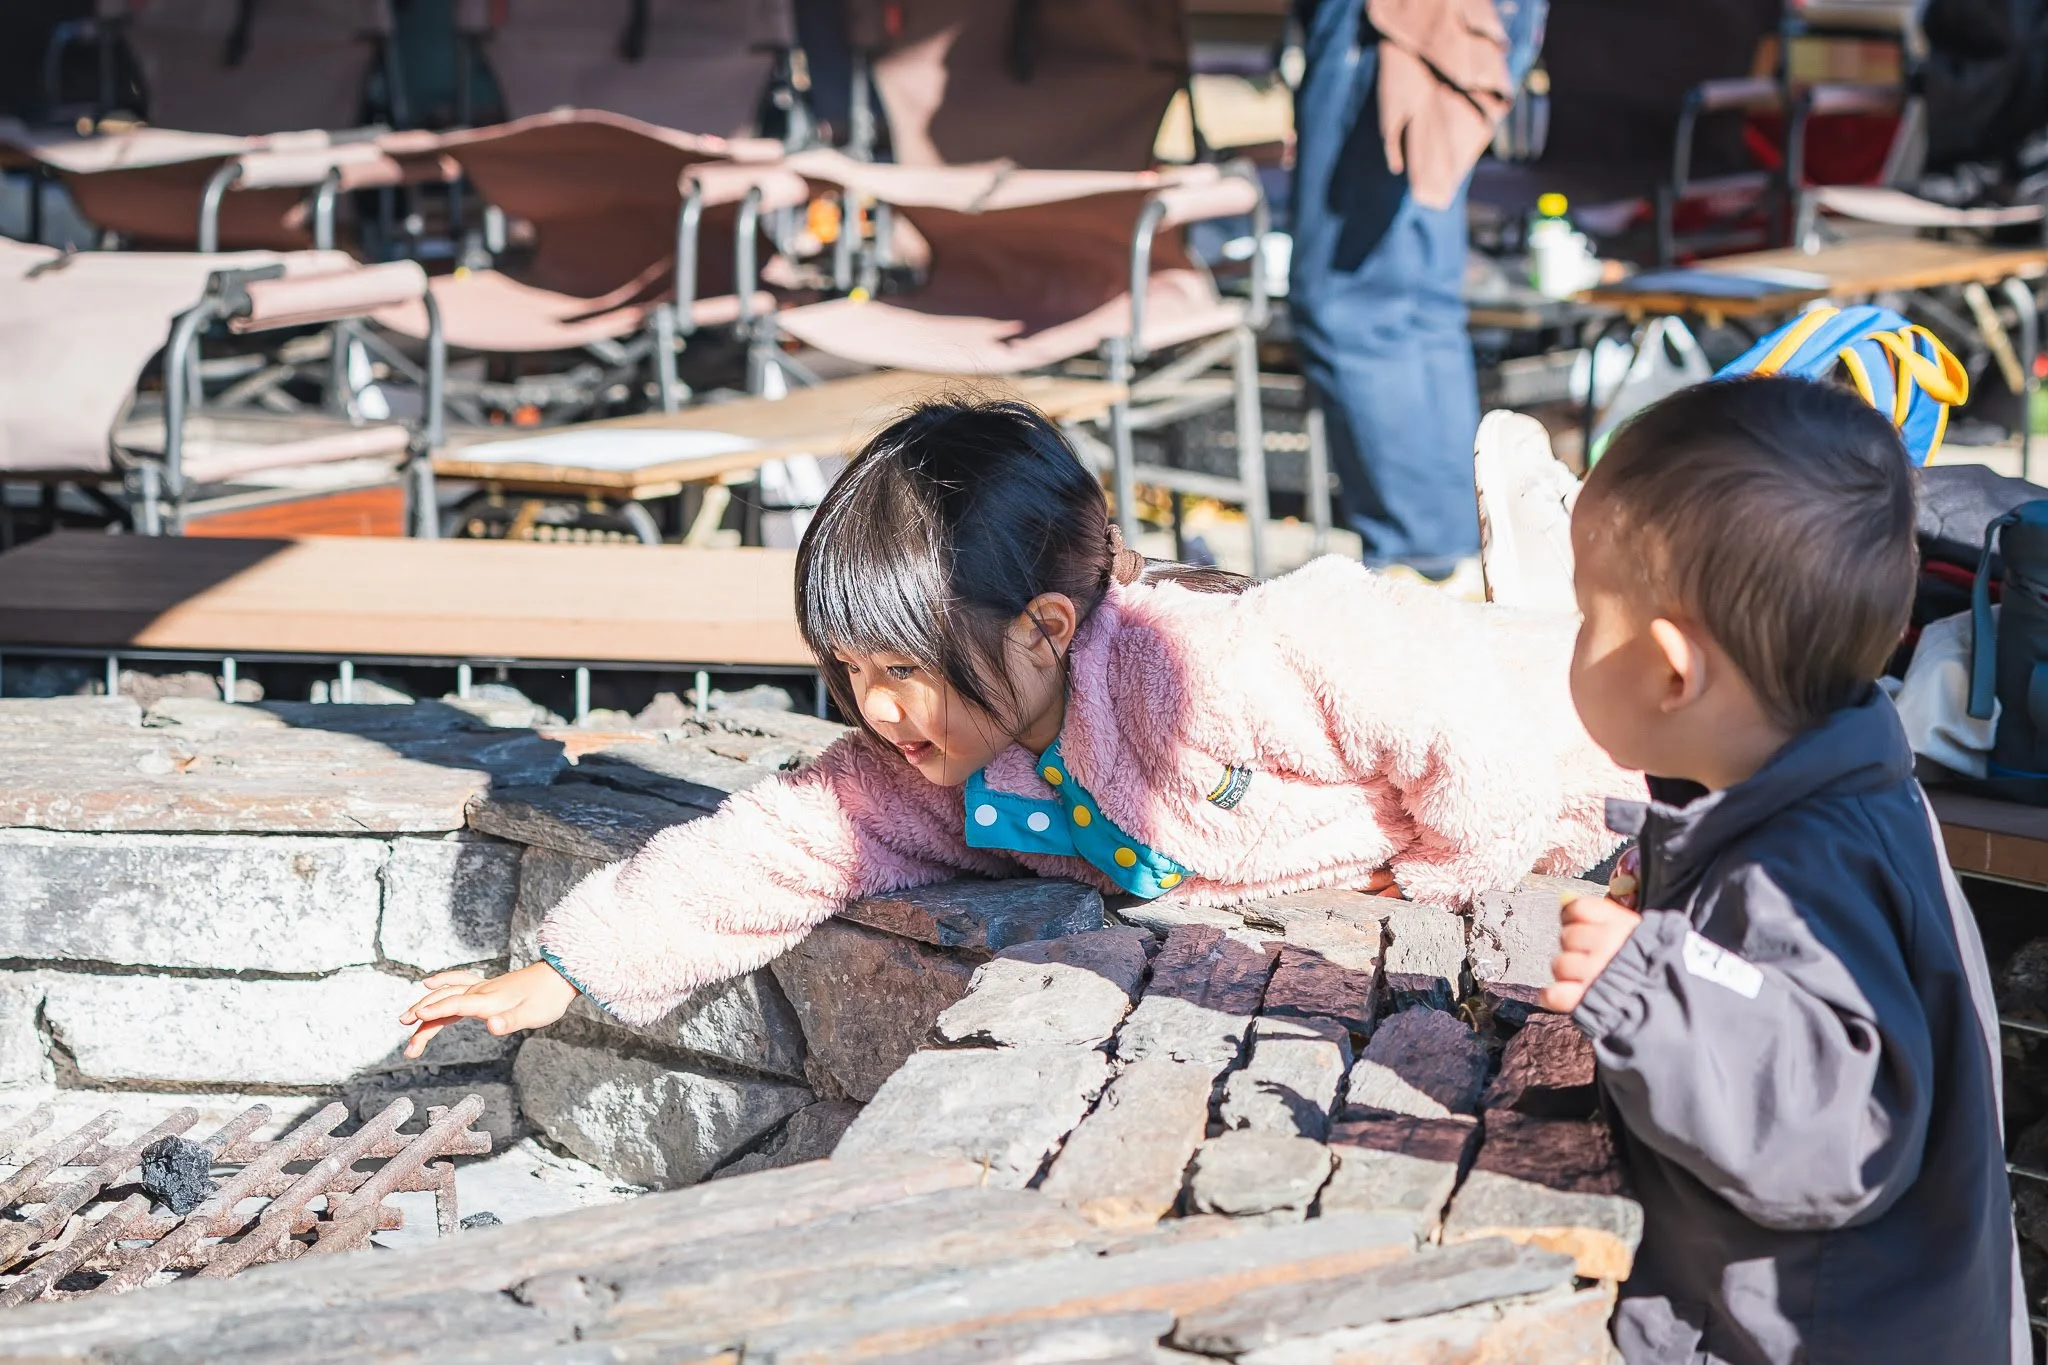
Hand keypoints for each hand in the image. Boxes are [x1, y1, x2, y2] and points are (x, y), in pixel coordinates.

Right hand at [398, 961, 577, 1059]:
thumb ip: (510, 1022)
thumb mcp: (533, 1015)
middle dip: (423, 1017)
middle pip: (445, 1001)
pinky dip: (441, 984)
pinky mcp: (487, 988)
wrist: (560, 976)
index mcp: (490, 1000)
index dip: (436, 1011)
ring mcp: (483, 988)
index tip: (415, 1019)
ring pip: (447, 994)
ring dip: (426, 1005)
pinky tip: (429, 984)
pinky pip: (457, 984)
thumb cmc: (548, 998)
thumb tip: (492, 1026)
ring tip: (407, 1021)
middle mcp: (482, 991)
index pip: (457, 1005)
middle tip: (407, 1040)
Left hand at [1539, 894, 1642, 1015]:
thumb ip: (1602, 913)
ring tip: (1585, 977)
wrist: (1673, 1001)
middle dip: (1574, 946)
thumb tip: (1565, 899)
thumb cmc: (1653, 962)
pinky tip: (1563, 993)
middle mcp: (1606, 946)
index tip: (1582, 925)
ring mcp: (1594, 974)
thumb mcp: (1635, 929)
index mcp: (1620, 925)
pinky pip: (1555, 996)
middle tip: (1590, 955)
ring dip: (1568, 972)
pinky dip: (1553, 996)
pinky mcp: (1585, 1001)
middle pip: (1567, 936)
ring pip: (1559, 965)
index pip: (1576, 909)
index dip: (1573, 917)